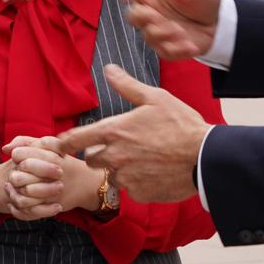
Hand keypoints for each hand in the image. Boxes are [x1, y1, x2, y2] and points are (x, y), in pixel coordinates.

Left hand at [2, 136, 103, 215]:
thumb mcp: (50, 146)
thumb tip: (5, 149)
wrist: (86, 183)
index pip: (20, 155)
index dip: (16, 156)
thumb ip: (27, 141)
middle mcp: (52, 174)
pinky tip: (16, 200)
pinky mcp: (52, 206)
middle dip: (14, 176)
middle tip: (14, 176)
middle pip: (19, 177)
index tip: (18, 158)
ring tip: (13, 188)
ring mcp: (53, 191)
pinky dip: (19, 207)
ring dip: (14, 192)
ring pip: (22, 195)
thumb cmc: (64, 162)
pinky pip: (28, 210)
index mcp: (51, 156)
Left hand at [55, 65, 208, 202]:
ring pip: (111, 175)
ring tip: (142, 160)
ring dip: (119, 169)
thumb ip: (127, 86)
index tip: (58, 144)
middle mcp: (115, 156)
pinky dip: (137, 183)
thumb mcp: (155, 98)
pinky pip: (130, 189)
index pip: (77, 139)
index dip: (65, 142)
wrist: (205, 157)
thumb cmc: (181, 124)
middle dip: (100, 154)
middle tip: (120, 147)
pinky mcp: (139, 194)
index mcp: (114, 131)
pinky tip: (153, 173)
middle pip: (92, 159)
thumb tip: (109, 69)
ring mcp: (126, 177)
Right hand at [114, 0, 220, 59]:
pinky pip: (164, 51)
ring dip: (164, 33)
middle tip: (156, 16)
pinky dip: (177, 49)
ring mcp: (155, 31)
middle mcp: (149, 11)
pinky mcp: (166, 48)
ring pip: (149, 35)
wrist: (216, 23)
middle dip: (143, 17)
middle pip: (132, 16)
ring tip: (182, 32)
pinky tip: (191, 45)